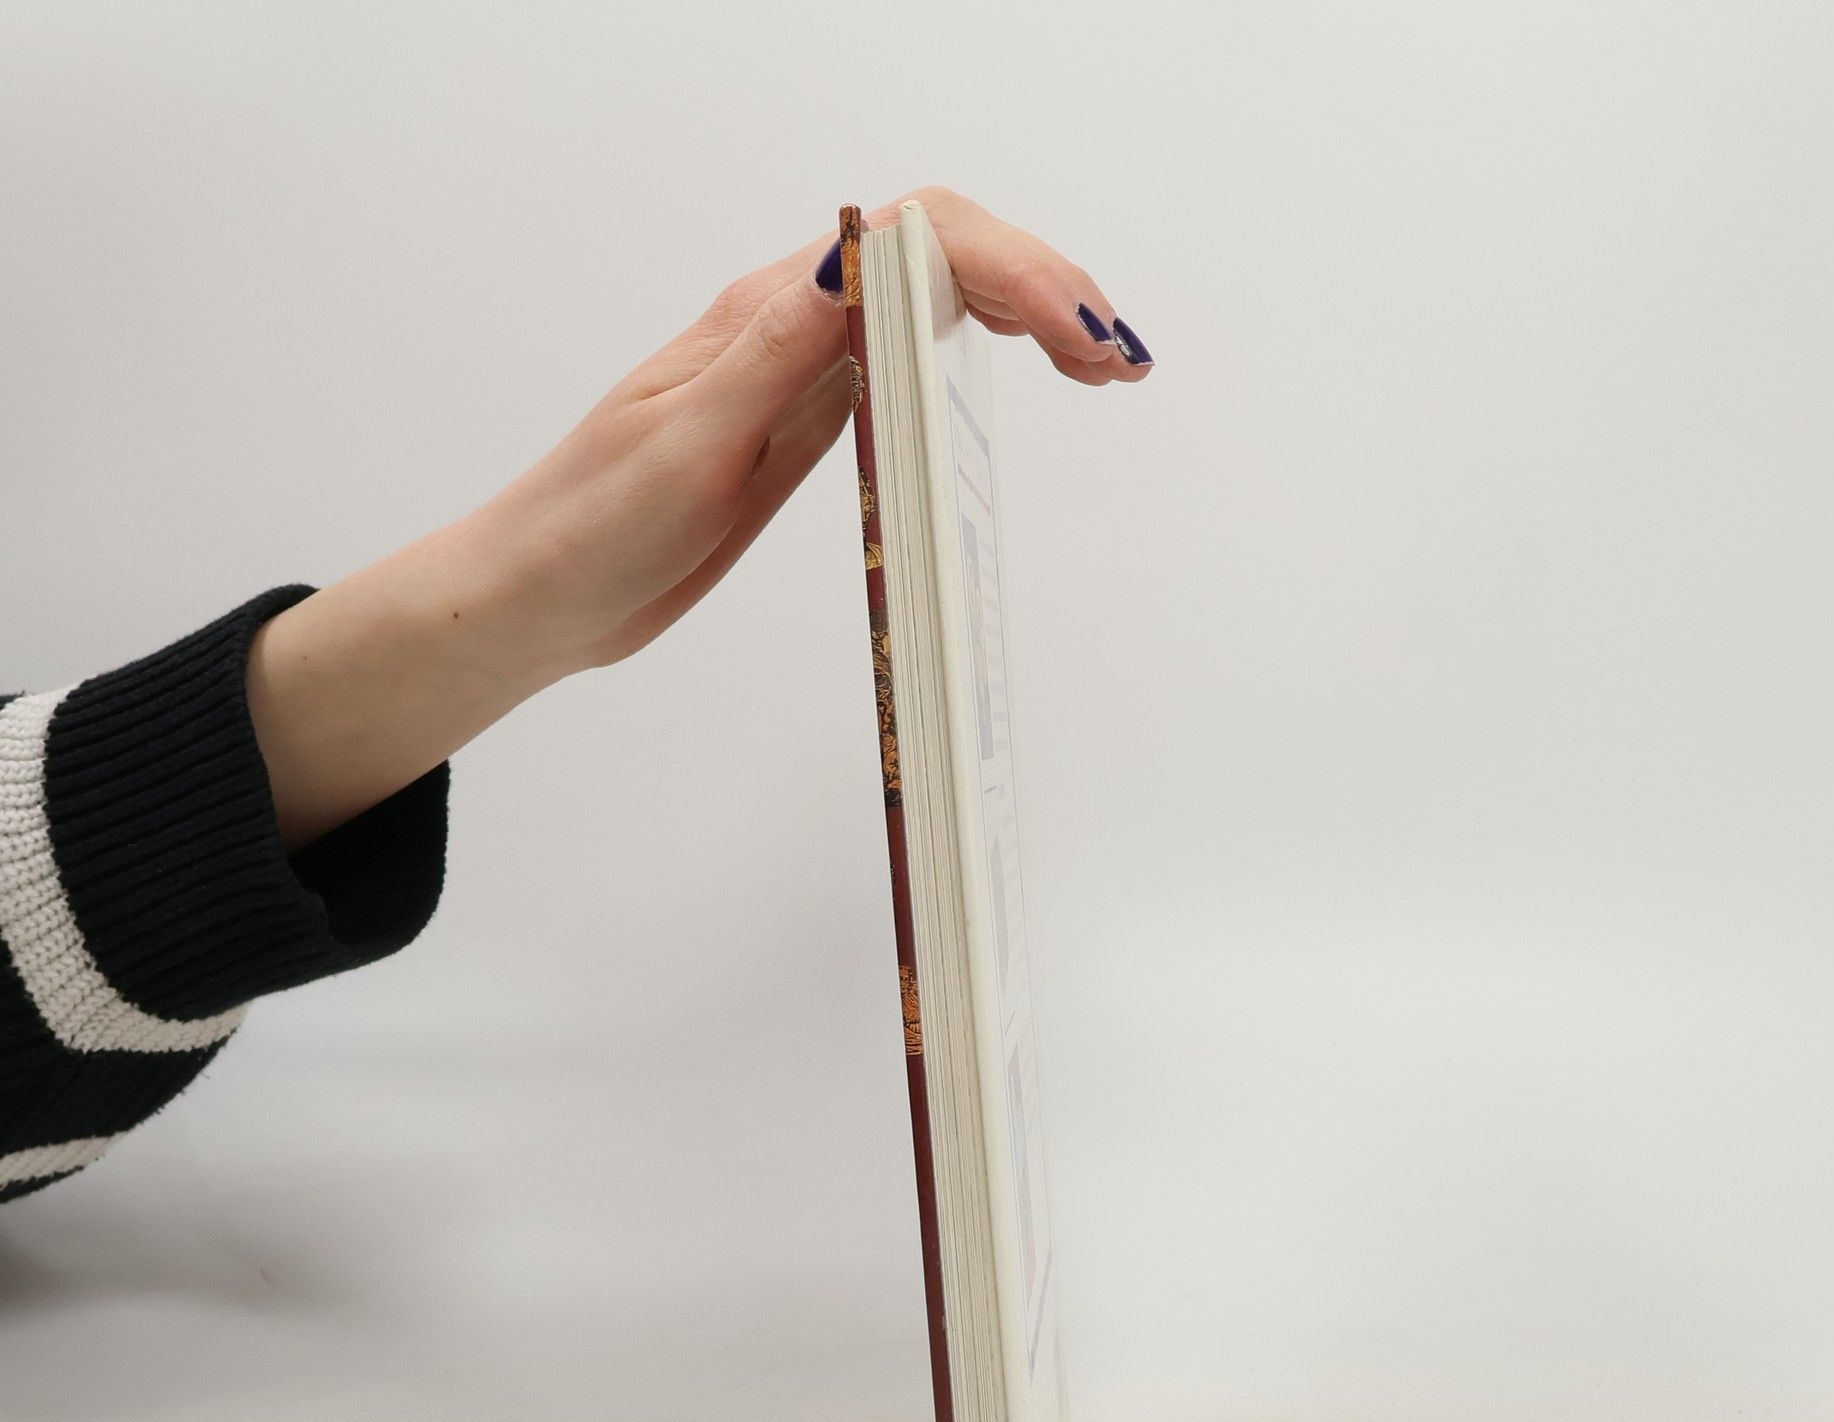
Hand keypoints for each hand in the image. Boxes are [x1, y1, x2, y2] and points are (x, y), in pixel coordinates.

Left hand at [248, 189, 1150, 846]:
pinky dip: (976, 367)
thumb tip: (860, 257)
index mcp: (766, 314)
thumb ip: (775, 349)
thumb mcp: (685, 439)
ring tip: (1100, 368)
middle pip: (942, 261)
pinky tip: (1010, 389)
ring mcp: (800, 374)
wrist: (538, 590)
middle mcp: (791, 326)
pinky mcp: (803, 424)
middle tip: (1120, 362)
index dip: (1014, 270)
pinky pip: (906, 368)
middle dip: (1046, 291)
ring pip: (933, 309)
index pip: (914, 243)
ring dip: (1026, 319)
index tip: (1081, 339)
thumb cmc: (591, 524)